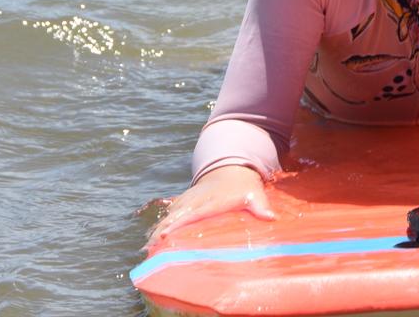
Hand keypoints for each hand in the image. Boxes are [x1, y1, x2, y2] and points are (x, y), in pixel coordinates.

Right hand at [145, 165, 275, 250]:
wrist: (231, 167)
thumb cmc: (243, 185)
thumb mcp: (255, 193)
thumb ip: (260, 206)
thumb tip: (270, 217)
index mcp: (209, 201)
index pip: (190, 213)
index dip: (176, 224)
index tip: (164, 235)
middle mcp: (194, 200)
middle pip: (173, 216)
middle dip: (160, 232)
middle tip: (149, 250)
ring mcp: (187, 201)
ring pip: (168, 216)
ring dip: (157, 231)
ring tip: (148, 251)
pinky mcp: (183, 203)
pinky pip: (169, 215)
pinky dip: (161, 227)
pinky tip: (154, 243)